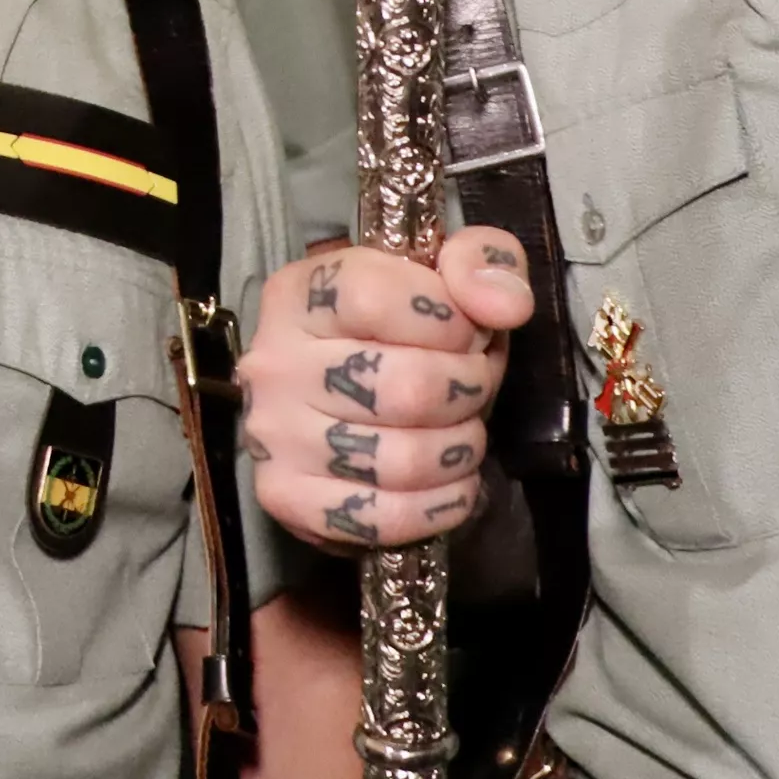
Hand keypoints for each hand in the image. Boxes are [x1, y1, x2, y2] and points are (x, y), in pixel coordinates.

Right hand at [243, 231, 532, 549]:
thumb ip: (480, 260)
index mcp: (298, 295)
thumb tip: (505, 305)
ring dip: (460, 449)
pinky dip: (439, 506)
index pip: (375, 298)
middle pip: (404, 389)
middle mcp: (273, 365)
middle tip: (471, 384)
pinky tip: (449, 483)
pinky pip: (384, 517)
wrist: (340, 392)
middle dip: (468, 389)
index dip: (448, 319)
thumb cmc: (398, 329)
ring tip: (461, 431)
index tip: (467, 329)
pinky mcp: (287, 498)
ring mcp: (275, 437)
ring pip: (402, 460)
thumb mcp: (439, 269)